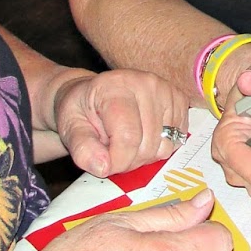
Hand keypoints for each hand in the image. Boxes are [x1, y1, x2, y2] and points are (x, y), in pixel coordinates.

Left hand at [52, 68, 187, 176]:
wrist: (95, 93)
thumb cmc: (82, 110)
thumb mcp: (70, 127)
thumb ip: (82, 148)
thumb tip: (102, 166)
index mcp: (116, 86)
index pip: (128, 137)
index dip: (117, 162)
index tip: (104, 165)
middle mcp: (146, 83)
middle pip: (148, 145)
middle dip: (129, 161)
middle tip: (113, 152)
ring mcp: (166, 90)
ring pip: (165, 146)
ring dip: (145, 155)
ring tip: (128, 143)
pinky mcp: (180, 99)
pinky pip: (176, 140)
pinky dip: (160, 146)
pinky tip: (143, 136)